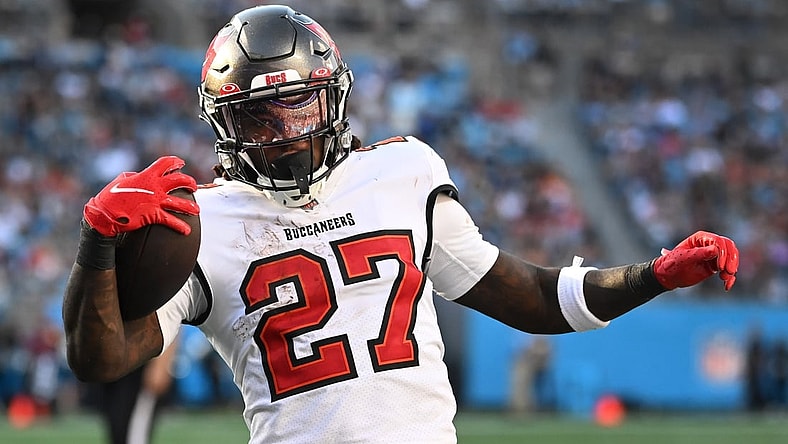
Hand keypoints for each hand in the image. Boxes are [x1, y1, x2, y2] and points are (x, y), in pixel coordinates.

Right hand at [84, 156, 199, 236]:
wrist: (104, 213)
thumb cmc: (110, 197)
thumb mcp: (122, 180)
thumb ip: (134, 177)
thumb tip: (137, 176)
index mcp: (146, 176)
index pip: (165, 163)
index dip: (175, 162)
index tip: (181, 163)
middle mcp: (154, 186)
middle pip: (179, 180)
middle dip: (189, 182)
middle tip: (193, 187)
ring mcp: (155, 201)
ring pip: (179, 202)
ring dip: (190, 207)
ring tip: (196, 210)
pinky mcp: (153, 215)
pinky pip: (170, 220)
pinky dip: (180, 226)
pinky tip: (186, 230)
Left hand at [653, 231, 738, 290]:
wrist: (667, 276)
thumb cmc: (672, 264)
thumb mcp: (685, 258)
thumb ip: (700, 253)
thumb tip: (716, 249)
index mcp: (701, 238)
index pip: (719, 241)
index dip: (723, 253)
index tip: (720, 267)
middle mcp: (709, 245)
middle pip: (729, 248)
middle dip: (731, 260)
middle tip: (728, 272)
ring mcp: (713, 255)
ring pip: (730, 258)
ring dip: (731, 269)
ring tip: (724, 279)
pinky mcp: (714, 266)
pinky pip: (727, 270)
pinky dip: (730, 278)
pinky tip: (727, 286)